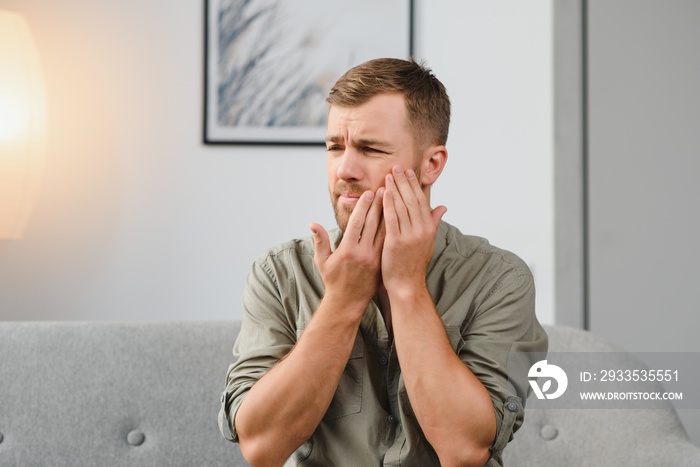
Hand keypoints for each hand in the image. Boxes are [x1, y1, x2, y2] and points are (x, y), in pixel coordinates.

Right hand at [310, 190, 384, 311]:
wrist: (347, 302)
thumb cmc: (332, 280)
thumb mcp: (322, 261)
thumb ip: (319, 241)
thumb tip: (312, 223)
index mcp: (348, 250)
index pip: (357, 223)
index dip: (364, 206)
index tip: (369, 193)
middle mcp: (363, 253)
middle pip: (373, 224)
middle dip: (379, 205)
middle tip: (385, 188)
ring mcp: (375, 259)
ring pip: (384, 232)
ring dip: (389, 214)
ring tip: (393, 199)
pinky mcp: (382, 263)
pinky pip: (389, 242)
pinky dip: (393, 229)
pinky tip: (398, 217)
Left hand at [381, 166, 446, 293]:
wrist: (407, 285)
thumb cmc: (415, 264)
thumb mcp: (428, 242)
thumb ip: (433, 222)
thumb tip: (443, 207)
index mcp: (428, 229)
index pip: (421, 200)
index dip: (414, 185)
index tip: (408, 171)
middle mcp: (421, 230)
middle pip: (411, 200)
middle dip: (404, 182)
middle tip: (396, 167)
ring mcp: (409, 236)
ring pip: (401, 206)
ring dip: (395, 189)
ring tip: (388, 175)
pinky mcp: (396, 243)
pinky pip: (392, 219)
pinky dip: (388, 204)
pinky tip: (383, 193)